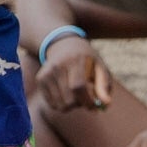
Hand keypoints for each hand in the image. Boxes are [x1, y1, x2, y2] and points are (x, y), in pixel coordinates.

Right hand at [14, 0, 107, 120]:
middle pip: (69, 100)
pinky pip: (51, 102)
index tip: (93, 103)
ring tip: (76, 96)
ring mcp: (48, 71)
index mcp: (78, 60)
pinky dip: (59, 104)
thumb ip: (105, 86)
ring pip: (59, 104)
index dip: (87, 100)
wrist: (62, 40)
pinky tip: (65, 95)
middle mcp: (60, 65)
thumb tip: (104, 105)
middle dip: (80, 105)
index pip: (79, 88)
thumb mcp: (100, 66)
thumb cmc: (87, 56)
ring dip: (71, 106)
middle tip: (86, 101)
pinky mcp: (41, 77)